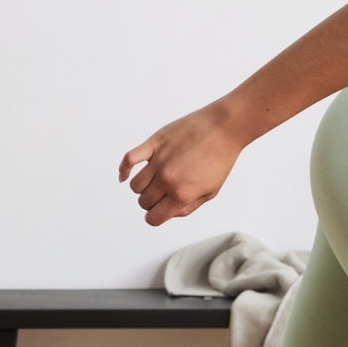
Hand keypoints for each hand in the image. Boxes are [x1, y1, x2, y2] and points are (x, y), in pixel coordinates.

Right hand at [118, 104, 246, 225]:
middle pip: (143, 202)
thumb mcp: (211, 192)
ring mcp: (159, 161)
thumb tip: (169, 213)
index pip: (153, 218)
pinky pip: (129, 159)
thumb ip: (188, 207)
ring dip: (142, 187)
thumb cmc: (221, 159)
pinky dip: (123, 170)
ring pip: (135, 185)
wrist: (224, 128)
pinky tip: (125, 175)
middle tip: (164, 192)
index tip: (159, 211)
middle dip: (151, 201)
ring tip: (155, 180)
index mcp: (181, 194)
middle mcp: (167, 180)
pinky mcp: (154, 143)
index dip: (155, 217)